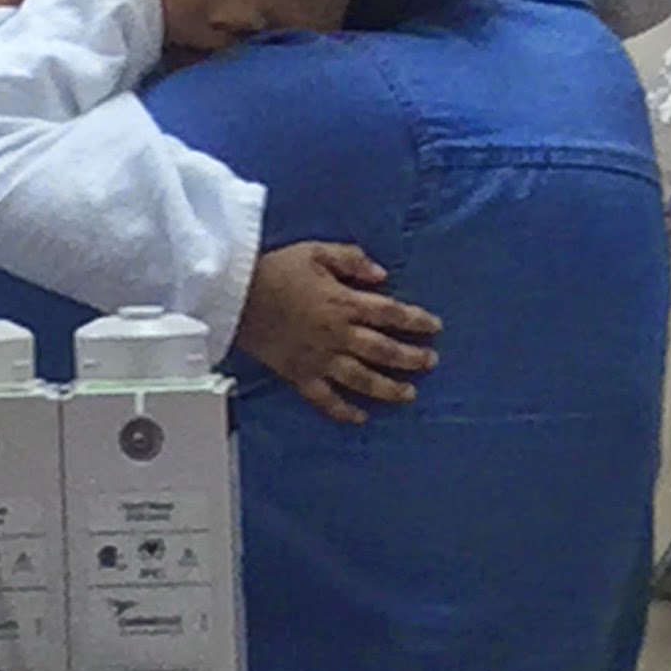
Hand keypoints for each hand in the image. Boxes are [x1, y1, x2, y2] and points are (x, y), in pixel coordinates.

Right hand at [236, 242, 441, 424]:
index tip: (435, 327)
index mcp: (343, 302)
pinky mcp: (299, 375)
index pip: (389, 313)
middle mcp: (337, 334)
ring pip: (362, 379)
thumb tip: (381, 275)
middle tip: (430, 362)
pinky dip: (344, 411)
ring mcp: (319, 358)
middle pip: (382, 350)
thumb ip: (351, 260)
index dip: (415, 320)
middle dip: (411, 357)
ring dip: (388, 388)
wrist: (235, 295)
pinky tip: (361, 418)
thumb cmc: (275, 270)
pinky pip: (325, 398)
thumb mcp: (315, 252)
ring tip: (409, 394)